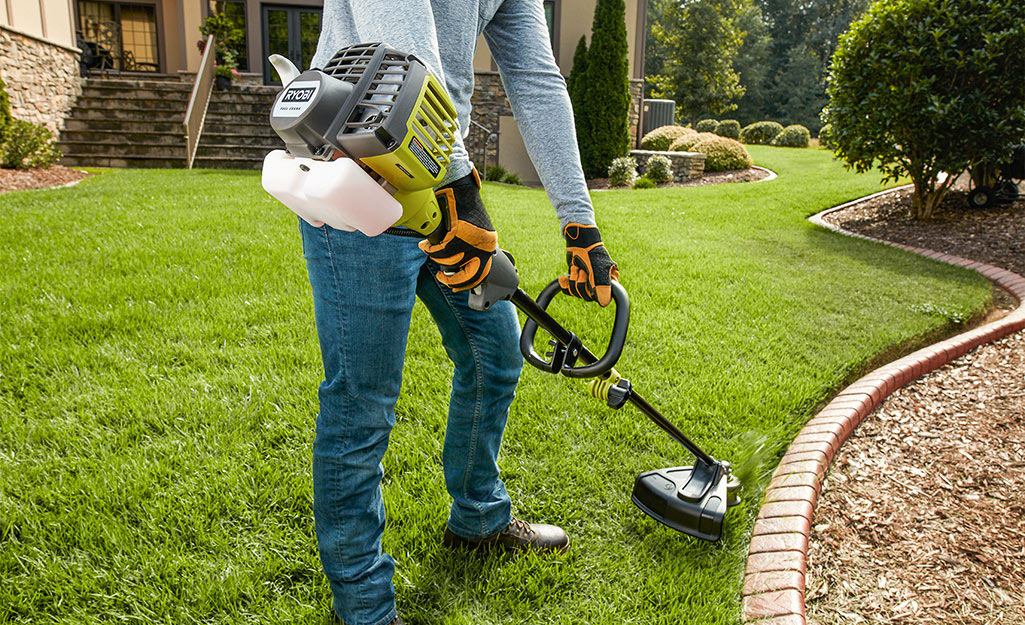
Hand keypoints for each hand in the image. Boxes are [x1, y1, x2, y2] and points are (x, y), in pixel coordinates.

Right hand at [418, 171, 497, 290]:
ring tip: (430, 250)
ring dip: (436, 258)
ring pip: (448, 262)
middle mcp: (483, 244)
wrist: (458, 186)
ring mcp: (471, 240)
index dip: (468, 282)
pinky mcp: (457, 234)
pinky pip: (439, 250)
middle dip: (453, 281)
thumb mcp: (473, 229)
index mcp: (489, 244)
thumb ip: (469, 246)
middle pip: (468, 276)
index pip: (482, 273)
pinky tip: (425, 244)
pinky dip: (429, 249)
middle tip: (443, 277)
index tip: (457, 286)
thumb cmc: (462, 205)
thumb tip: (458, 263)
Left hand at [558, 223, 618, 306]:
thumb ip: (601, 285)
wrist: (579, 242)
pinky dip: (566, 284)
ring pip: (578, 293)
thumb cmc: (592, 253)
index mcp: (610, 282)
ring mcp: (587, 283)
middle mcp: (599, 284)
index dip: (593, 291)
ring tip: (575, 267)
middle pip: (588, 297)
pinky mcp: (576, 280)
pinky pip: (569, 290)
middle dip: (581, 283)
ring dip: (573, 280)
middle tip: (582, 270)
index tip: (588, 278)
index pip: (603, 297)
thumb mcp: (598, 269)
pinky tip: (563, 278)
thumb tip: (605, 303)